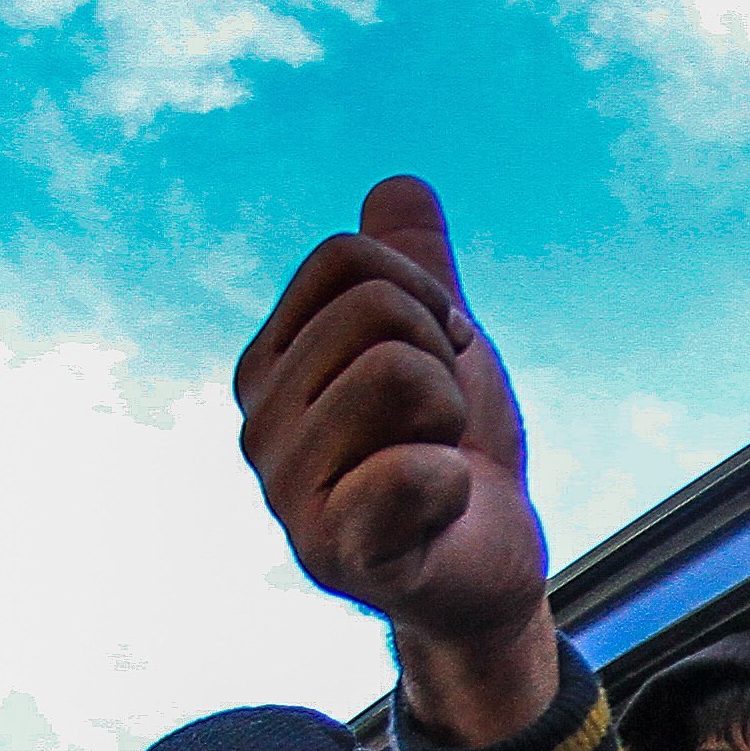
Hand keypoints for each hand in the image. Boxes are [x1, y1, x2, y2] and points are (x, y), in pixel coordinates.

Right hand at [235, 175, 558, 746]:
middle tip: (440, 425)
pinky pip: (407, 471)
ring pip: (398, 373)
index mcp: (269, 366)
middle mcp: (259, 426)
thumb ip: (417, 264)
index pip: (342, 259)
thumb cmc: (456, 452)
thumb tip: (398, 184)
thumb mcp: (444, 341)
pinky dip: (452, 481)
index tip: (438, 361)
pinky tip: (440, 511)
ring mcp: (288, 494)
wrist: (490, 566)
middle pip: (373, 309)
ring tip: (436, 465)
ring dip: (450, 416)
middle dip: (442, 356)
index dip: (423, 296)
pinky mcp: (336, 556)